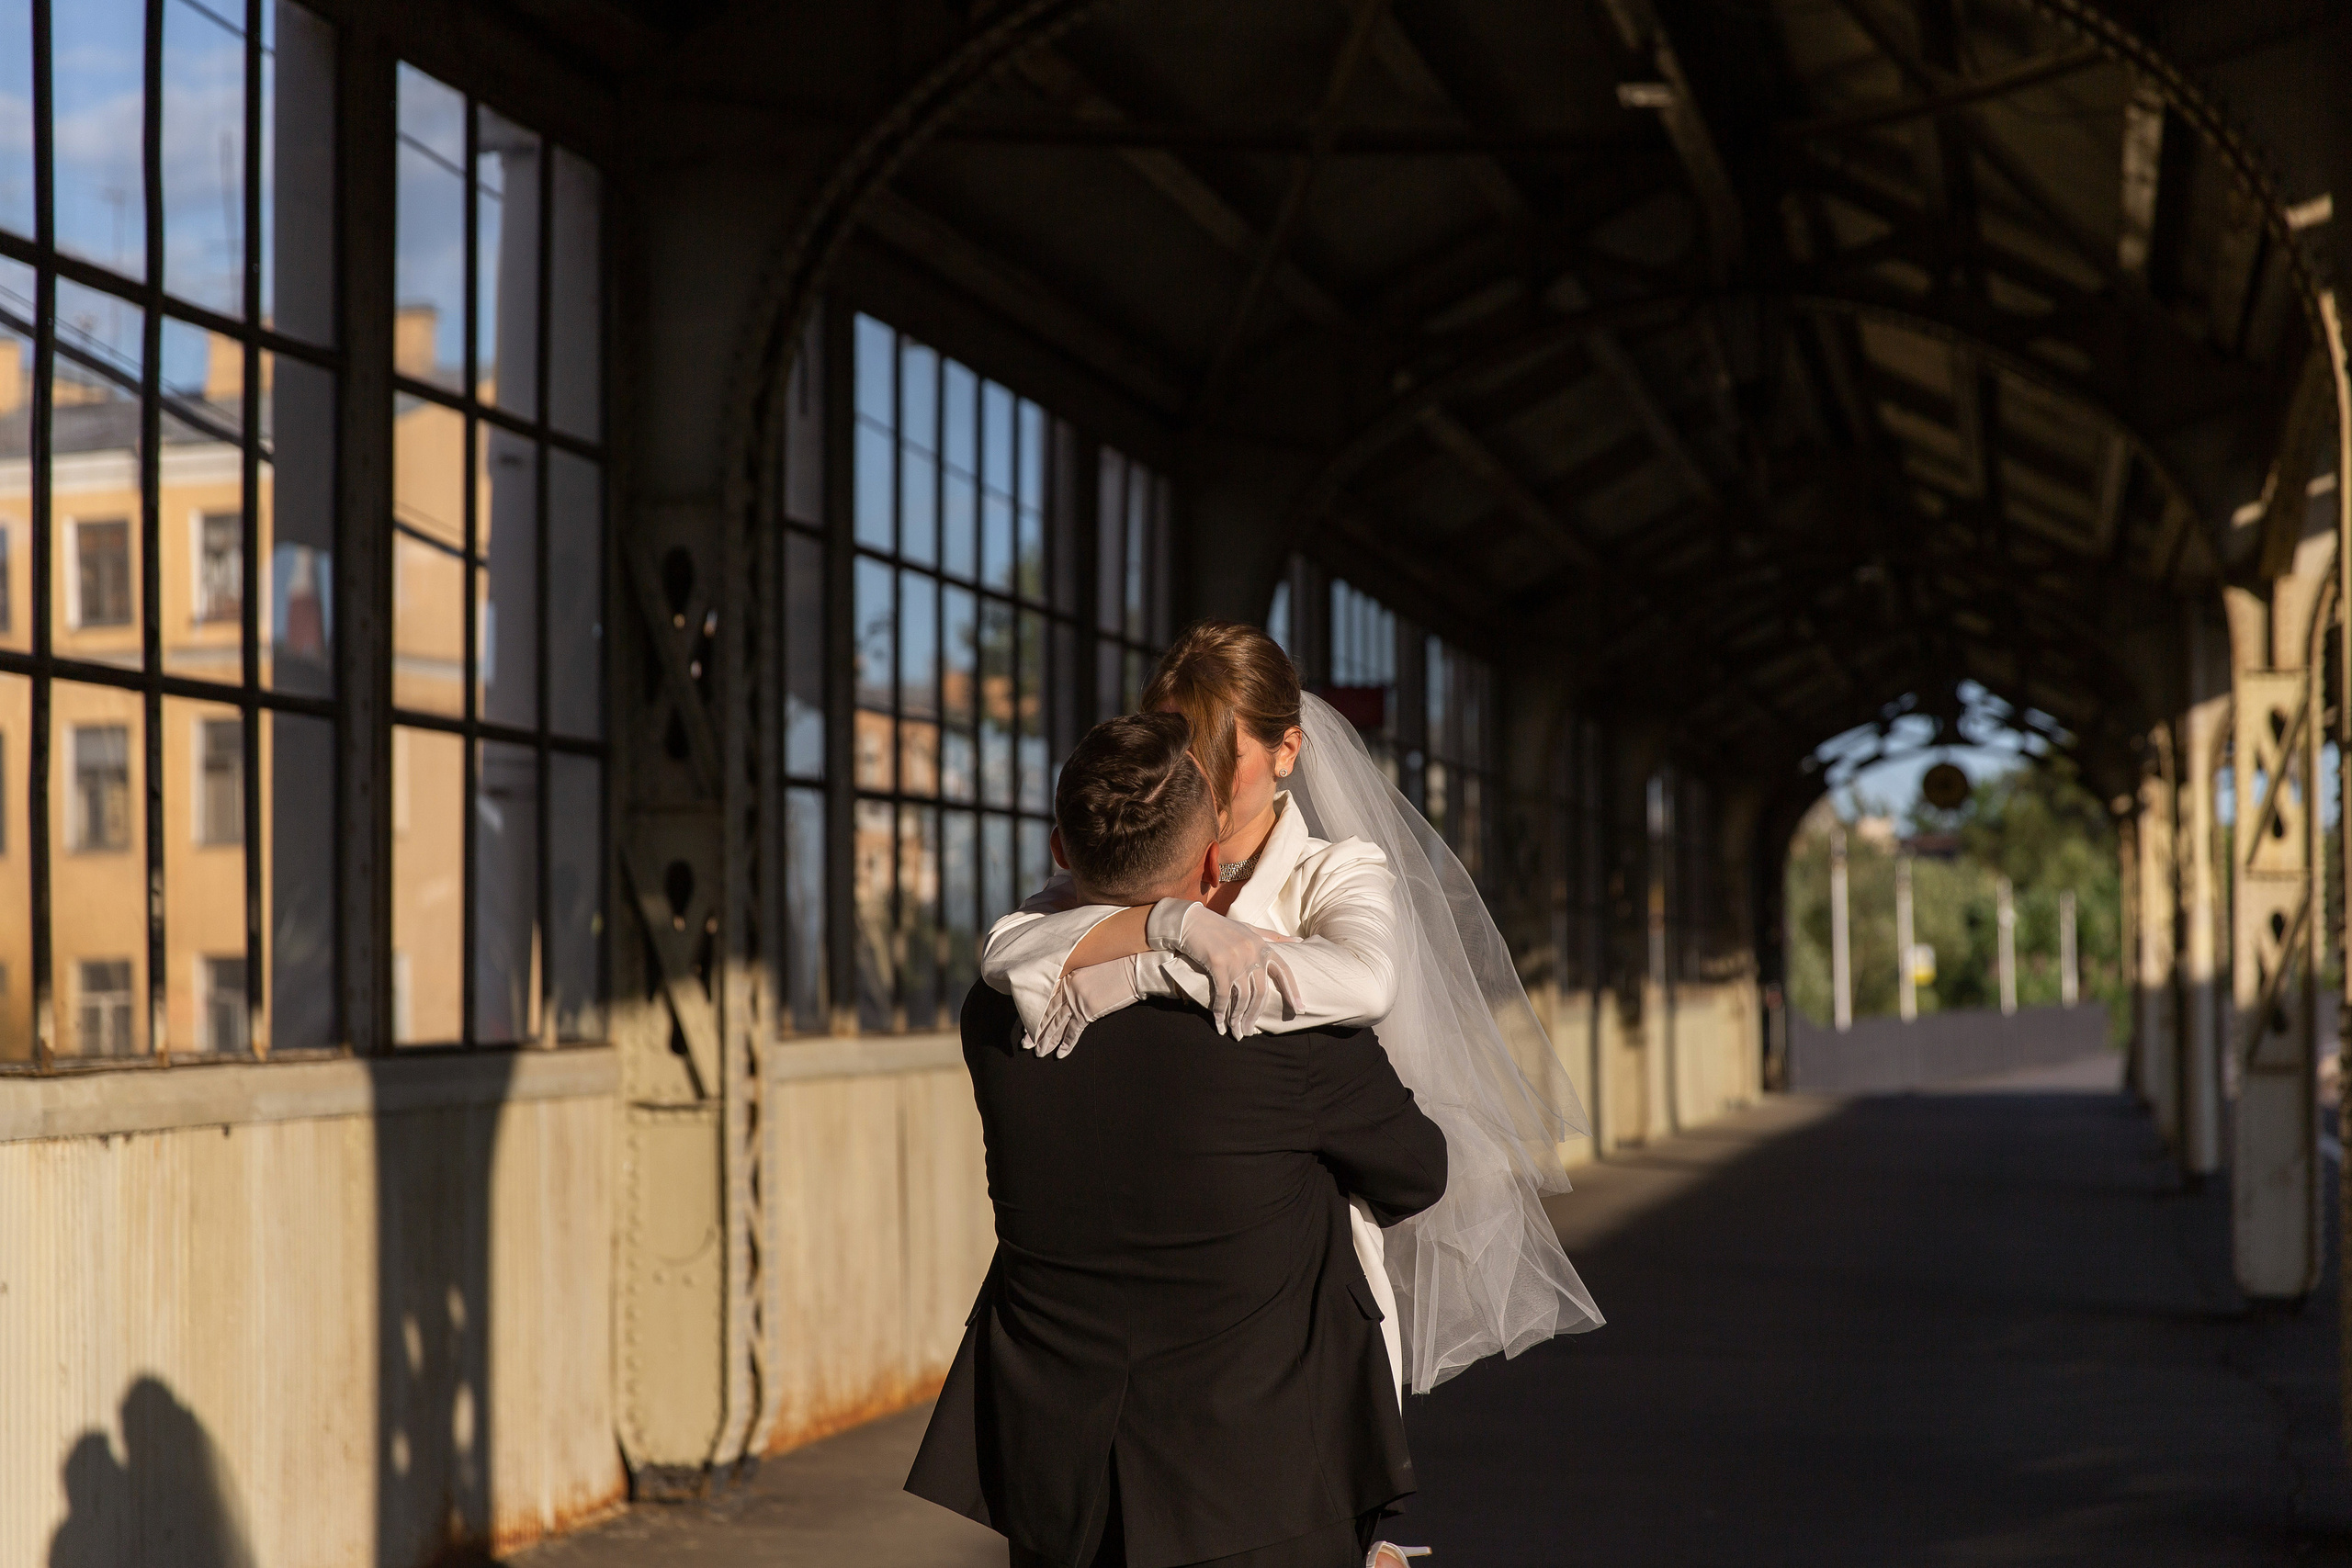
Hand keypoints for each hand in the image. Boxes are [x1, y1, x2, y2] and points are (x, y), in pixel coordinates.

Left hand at [1033, 957, 1142, 1058]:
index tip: (1027, 1027)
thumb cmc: (1116, 968)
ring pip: (1056, 1025)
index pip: (1046, 1001)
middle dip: (1036, 1032)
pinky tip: (1060, 1054)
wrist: (1132, 971)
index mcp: (1066, 978)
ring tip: (1040, 1053)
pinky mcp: (1087, 1011)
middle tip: (1026, 1044)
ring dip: (1047, 1041)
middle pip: (1047, 1014)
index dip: (1035, 1016)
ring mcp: (1076, 1001)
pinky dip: (1067, 1044)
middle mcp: (1067, 990)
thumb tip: (1072, 995)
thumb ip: (1077, 982)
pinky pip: (1073, 1031)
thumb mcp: (1090, 971)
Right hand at [1148, 900, 1298, 1036]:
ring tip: (1236, 1033)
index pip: (1284, 971)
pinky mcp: (1218, 964)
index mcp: (1262, 946)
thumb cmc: (1221, 927)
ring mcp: (1236, 959)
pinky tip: (1220, 1024)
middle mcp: (1253, 953)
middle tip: (1250, 1033)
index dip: (1293, 992)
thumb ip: (1273, 937)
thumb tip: (1300, 941)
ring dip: (1238, 1018)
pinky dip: (1221, 1012)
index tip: (1300, 1010)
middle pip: (1262, 993)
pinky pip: (1223, 995)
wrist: (1192, 921)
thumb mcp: (1250, 929)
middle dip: (1256, 1016)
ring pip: (1243, 997)